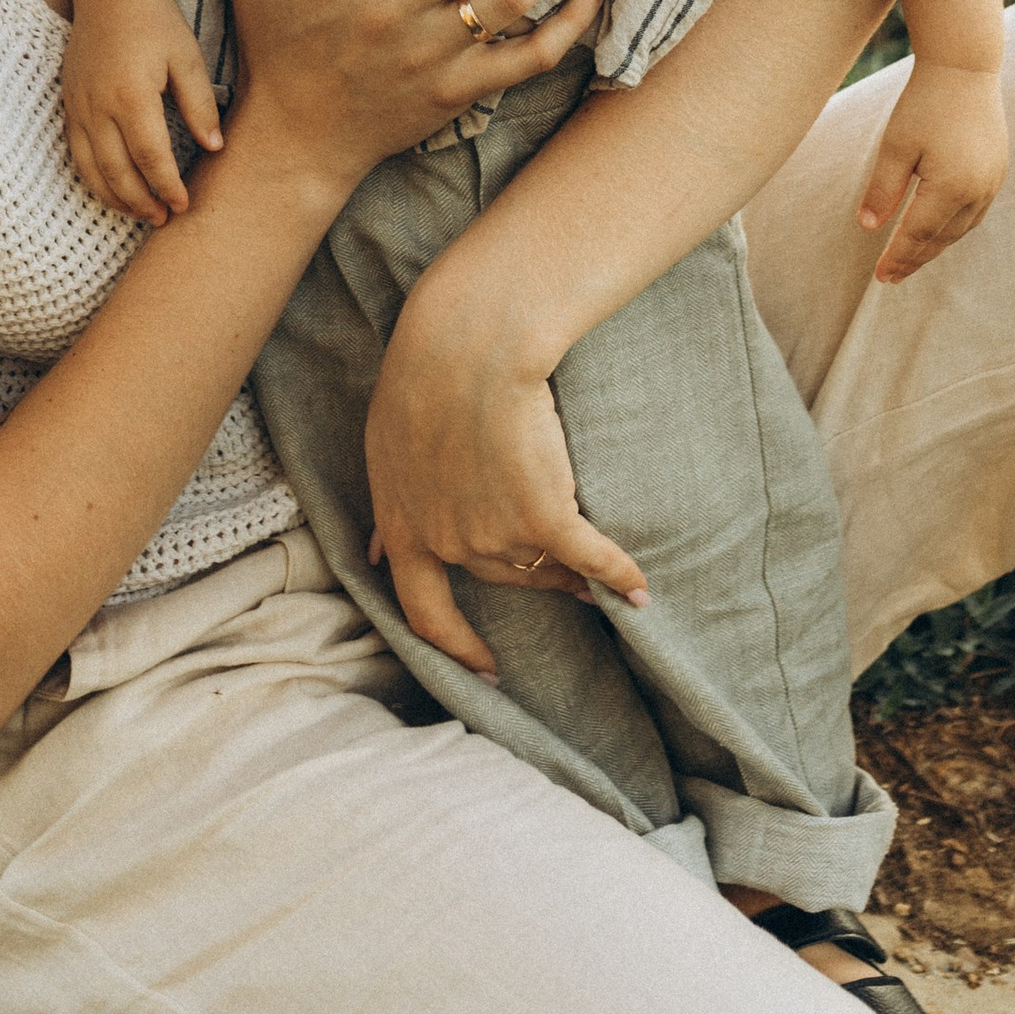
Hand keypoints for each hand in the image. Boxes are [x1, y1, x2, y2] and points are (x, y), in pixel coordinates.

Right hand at [64, 0, 221, 227]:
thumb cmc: (156, 23)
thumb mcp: (187, 59)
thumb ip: (200, 104)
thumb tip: (216, 148)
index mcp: (132, 95)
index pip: (151, 157)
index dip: (168, 186)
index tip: (184, 206)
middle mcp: (99, 106)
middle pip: (117, 172)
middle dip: (140, 202)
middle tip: (163, 219)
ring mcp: (79, 106)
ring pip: (91, 169)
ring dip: (114, 197)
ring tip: (140, 213)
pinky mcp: (69, 104)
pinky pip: (76, 153)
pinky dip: (93, 178)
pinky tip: (113, 190)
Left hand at [364, 314, 646, 679]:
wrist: (468, 346)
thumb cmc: (421, 376)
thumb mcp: (385, 447)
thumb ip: (393, 503)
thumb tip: (375, 552)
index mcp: (403, 527)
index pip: (424, 612)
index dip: (454, 646)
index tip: (483, 667)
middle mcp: (447, 543)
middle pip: (500, 576)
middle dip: (531, 580)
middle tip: (562, 584)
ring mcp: (496, 534)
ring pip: (541, 561)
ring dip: (570, 571)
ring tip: (593, 571)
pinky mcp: (543, 516)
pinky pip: (590, 558)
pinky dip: (618, 576)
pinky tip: (639, 594)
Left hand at [857, 58, 1007, 284]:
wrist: (965, 67)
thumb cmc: (925, 103)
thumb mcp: (895, 145)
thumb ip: (883, 190)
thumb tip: (868, 228)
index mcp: (950, 187)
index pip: (918, 235)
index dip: (898, 257)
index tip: (880, 277)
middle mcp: (977, 190)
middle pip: (942, 238)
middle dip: (915, 259)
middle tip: (891, 277)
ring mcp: (992, 181)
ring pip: (961, 228)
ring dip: (936, 246)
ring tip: (911, 258)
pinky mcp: (997, 170)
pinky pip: (975, 212)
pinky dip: (954, 227)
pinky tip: (939, 229)